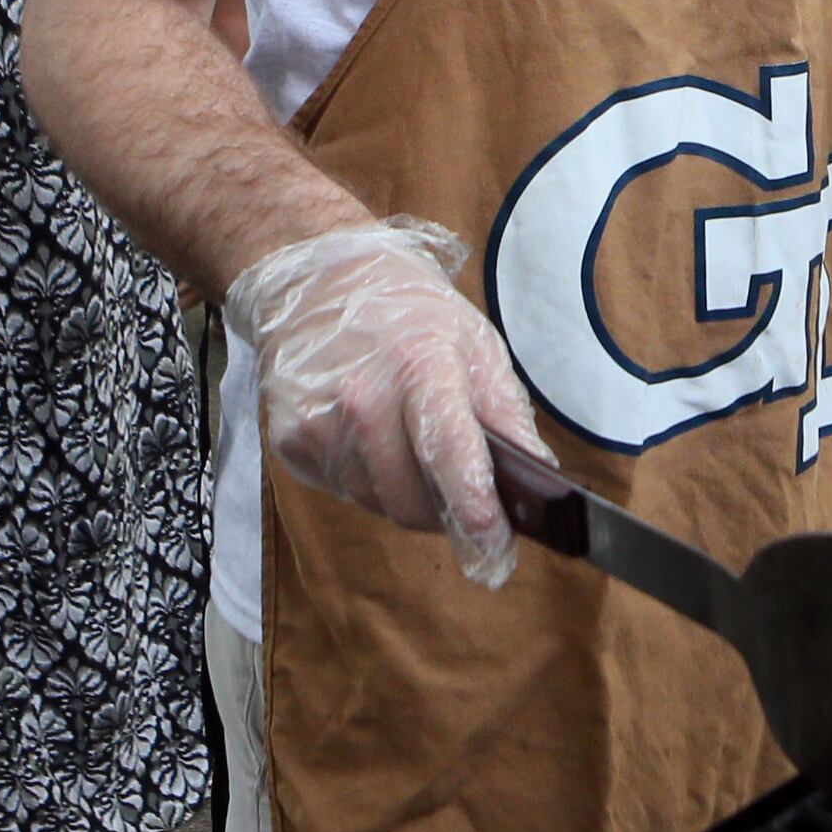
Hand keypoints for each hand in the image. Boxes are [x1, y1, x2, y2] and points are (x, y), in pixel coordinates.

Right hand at [222, 217, 548, 588]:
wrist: (317, 284)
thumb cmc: (408, 316)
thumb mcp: (475, 346)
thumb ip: (506, 417)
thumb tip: (540, 482)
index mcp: (419, 366)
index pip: (449, 454)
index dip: (475, 509)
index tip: (496, 548)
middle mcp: (361, 399)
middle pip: (412, 501)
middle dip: (447, 511)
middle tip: (464, 491)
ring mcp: (319, 425)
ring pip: (380, 505)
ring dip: (407, 495)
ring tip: (410, 445)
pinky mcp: (291, 444)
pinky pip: (346, 491)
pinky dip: (370, 481)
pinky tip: (371, 438)